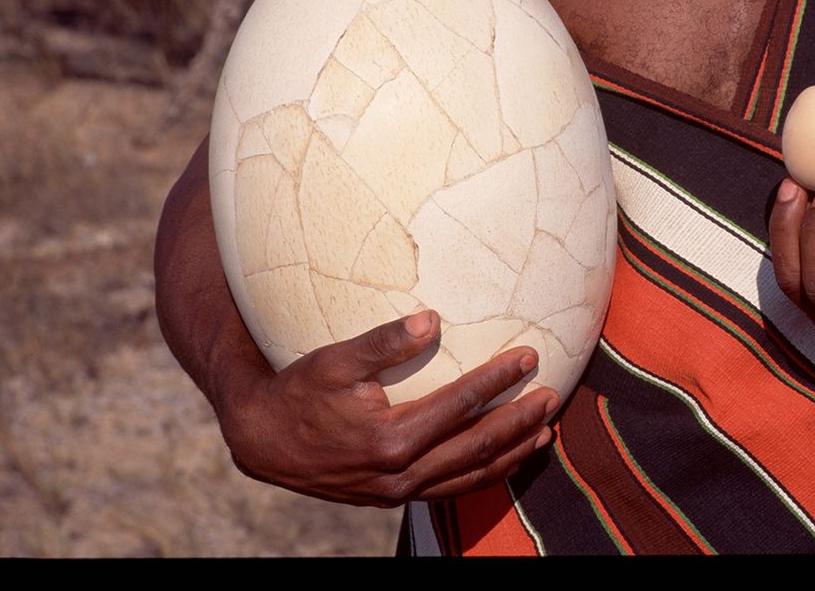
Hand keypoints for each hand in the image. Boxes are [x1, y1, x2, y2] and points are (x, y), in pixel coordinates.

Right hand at [218, 310, 558, 507]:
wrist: (262, 441)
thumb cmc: (298, 391)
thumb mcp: (334, 360)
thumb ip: (384, 341)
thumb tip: (432, 318)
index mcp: (391, 437)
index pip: (461, 405)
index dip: (497, 379)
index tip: (528, 356)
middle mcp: (400, 472)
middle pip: (476, 446)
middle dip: (518, 420)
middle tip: (552, 394)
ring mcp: (398, 490)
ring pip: (468, 476)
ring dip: (510, 454)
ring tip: (544, 432)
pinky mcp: (394, 497)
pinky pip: (451, 490)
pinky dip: (483, 474)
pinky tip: (504, 458)